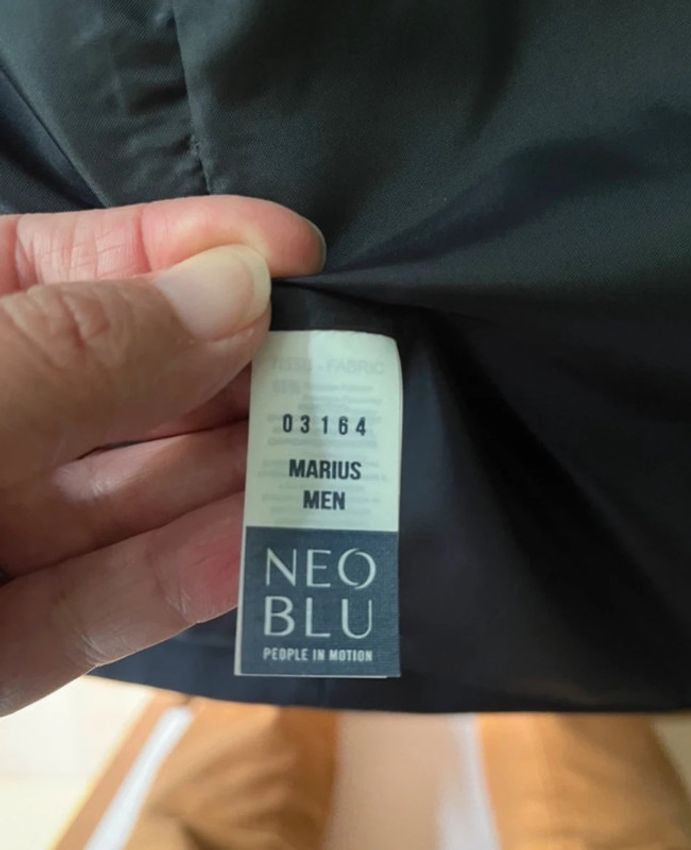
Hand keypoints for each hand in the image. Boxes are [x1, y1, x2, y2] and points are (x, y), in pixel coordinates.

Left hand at [0, 196, 324, 714]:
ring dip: (233, 482)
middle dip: (237, 377)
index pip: (77, 265)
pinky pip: (101, 604)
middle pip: (128, 389)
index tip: (298, 252)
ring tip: (335, 461)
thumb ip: (84, 346)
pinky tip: (262, 545)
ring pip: (130, 501)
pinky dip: (182, 578)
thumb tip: (237, 288)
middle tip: (345, 373)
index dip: (190, 248)